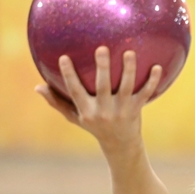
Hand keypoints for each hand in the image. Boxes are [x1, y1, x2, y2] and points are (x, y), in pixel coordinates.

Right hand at [35, 46, 162, 150]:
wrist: (120, 145)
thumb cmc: (95, 126)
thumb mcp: (75, 118)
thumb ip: (57, 102)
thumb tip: (37, 87)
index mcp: (87, 111)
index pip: (75, 91)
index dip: (69, 75)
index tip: (64, 57)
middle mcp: (104, 111)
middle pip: (103, 86)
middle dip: (102, 67)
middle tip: (102, 48)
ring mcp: (122, 110)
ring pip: (127, 87)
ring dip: (129, 70)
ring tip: (129, 52)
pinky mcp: (136, 109)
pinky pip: (146, 93)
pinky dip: (152, 81)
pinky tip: (157, 66)